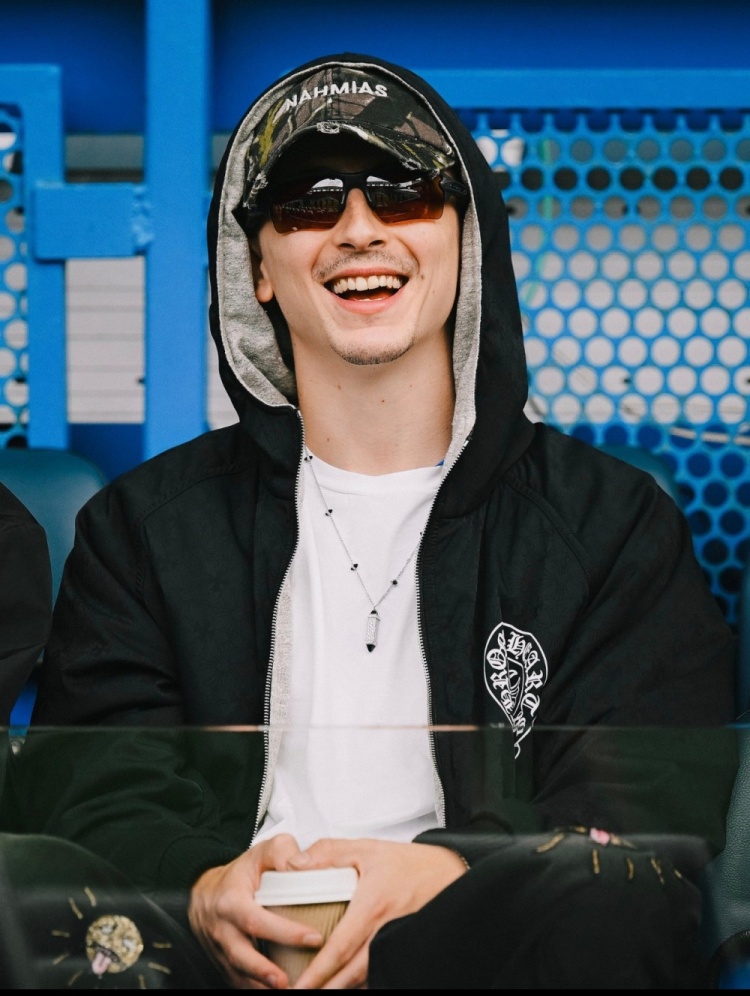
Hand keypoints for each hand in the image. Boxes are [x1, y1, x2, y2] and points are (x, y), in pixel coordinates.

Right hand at [188, 834, 323, 988]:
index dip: (284, 932)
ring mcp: (218, 948)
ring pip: (236, 971)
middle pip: (240, 954)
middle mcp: (221, 928)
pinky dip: (252, 987)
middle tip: (289, 982)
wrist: (204, 889)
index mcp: (231, 901)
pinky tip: (272, 991)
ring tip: (285, 990)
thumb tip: (302, 865)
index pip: (256, 919)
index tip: (314, 938)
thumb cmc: (241, 872)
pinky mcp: (221, 962)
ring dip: (259, 985)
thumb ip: (283, 851)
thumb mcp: (262, 852)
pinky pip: (234, 979)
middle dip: (263, 971)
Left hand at [284, 838, 466, 988]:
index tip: (299, 986)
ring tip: (321, 992)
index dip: (318, 972)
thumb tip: (293, 863)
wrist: (450, 872)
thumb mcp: (366, 848)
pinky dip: (363, 983)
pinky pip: (382, 972)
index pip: (340, 948)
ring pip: (367, 977)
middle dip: (326, 989)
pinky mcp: (404, 948)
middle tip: (301, 995)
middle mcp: (386, 931)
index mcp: (372, 906)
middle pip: (352, 974)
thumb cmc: (410, 863)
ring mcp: (397, 943)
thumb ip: (328, 852)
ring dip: (343, 988)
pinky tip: (348, 984)